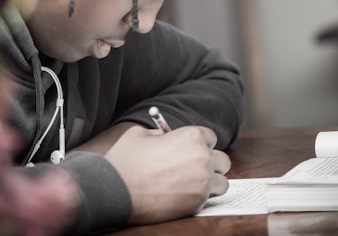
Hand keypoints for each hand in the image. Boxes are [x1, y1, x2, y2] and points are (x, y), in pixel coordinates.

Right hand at [104, 125, 230, 223]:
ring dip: (210, 184)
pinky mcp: (197, 203)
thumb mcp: (141, 134)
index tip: (193, 151)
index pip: (211, 137)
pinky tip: (182, 197)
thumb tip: (166, 137)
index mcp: (192, 136)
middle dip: (211, 164)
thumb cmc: (126, 160)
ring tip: (192, 185)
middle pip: (222, 160)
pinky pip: (208, 200)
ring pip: (222, 182)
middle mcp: (203, 157)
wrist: (115, 190)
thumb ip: (160, 133)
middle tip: (195, 169)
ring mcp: (202, 181)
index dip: (201, 144)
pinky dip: (199, 199)